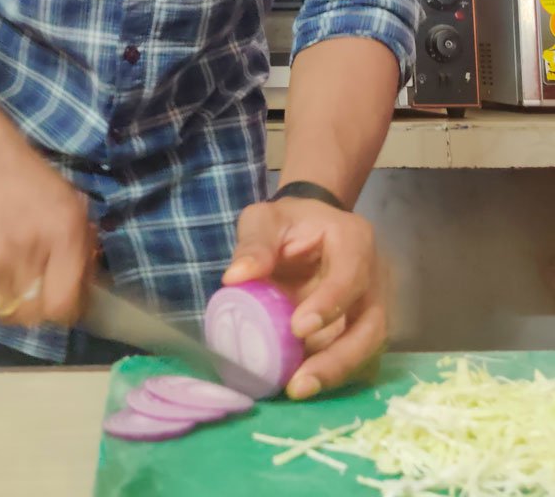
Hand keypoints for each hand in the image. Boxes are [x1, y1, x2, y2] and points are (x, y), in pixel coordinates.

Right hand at [0, 132, 96, 328]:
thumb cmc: (40, 188)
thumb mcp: (76, 210)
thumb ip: (85, 253)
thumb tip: (88, 294)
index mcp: (62, 234)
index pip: (61, 305)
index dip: (68, 312)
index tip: (70, 303)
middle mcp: (28, 250)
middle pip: (35, 316)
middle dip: (45, 309)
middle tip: (47, 291)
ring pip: (9, 313)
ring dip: (20, 304)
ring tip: (25, 279)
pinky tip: (4, 270)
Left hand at [223, 197, 386, 399]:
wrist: (310, 226)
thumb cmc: (288, 222)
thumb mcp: (266, 220)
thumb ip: (254, 244)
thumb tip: (235, 278)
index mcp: (355, 240)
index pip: (351, 275)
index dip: (330, 305)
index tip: (298, 329)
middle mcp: (375, 275)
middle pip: (372, 324)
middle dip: (339, 358)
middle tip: (300, 382)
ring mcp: (375, 304)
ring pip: (368, 347)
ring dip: (335, 373)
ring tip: (297, 389)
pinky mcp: (364, 326)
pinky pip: (357, 357)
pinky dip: (332, 373)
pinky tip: (303, 384)